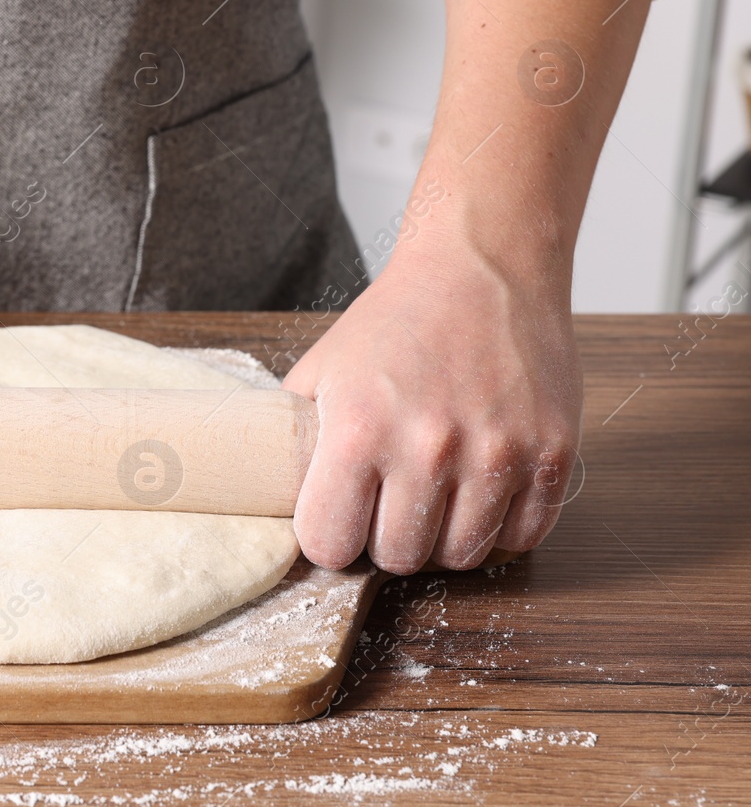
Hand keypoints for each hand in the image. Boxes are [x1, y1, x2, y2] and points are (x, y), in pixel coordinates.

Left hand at [283, 229, 581, 573]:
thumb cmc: (396, 321)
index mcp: (359, 430)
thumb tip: (272, 491)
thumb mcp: (320, 370)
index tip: (337, 521)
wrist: (481, 268)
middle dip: (386, 540)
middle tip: (389, 505)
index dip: (329, 538)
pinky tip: (481, 492)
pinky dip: (499, 527)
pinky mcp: (554, 454)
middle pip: (399, 559)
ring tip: (435, 497)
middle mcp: (429, 448)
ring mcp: (498, 453)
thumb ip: (296, 438)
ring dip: (444, 538)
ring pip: (463, 556)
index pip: (330, 544)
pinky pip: (523, 537)